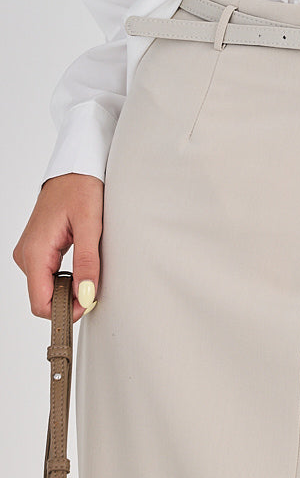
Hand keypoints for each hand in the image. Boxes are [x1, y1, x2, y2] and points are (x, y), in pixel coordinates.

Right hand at [12, 173, 103, 322]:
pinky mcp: (37, 248)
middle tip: (94, 288)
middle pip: (42, 297)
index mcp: (36, 250)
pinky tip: (81, 264)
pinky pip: (48, 274)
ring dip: (68, 288)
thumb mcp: (90, 223)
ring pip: (46, 287)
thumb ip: (87, 261)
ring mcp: (30, 252)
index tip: (87, 304)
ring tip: (89, 271)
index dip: (64, 311)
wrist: (76, 166)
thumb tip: (85, 295)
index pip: (40, 302)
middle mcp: (27, 254)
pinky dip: (65, 277)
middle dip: (68, 300)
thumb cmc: (81, 187)